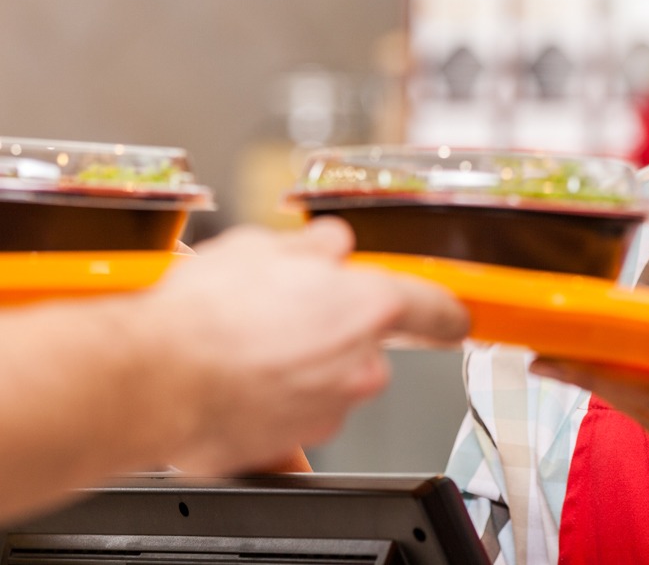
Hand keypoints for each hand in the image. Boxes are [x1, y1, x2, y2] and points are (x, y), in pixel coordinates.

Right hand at [140, 217, 468, 474]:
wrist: (153, 376)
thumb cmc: (207, 312)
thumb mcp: (263, 246)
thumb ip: (315, 247)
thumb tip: (328, 247)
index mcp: (368, 308)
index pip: (436, 309)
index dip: (446, 311)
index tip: (453, 316)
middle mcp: (360, 365)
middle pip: (367, 344)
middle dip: (333, 328)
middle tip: (281, 310)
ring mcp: (329, 410)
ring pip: (329, 379)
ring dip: (300, 363)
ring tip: (246, 343)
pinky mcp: (291, 444)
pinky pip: (293, 414)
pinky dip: (273, 400)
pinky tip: (239, 381)